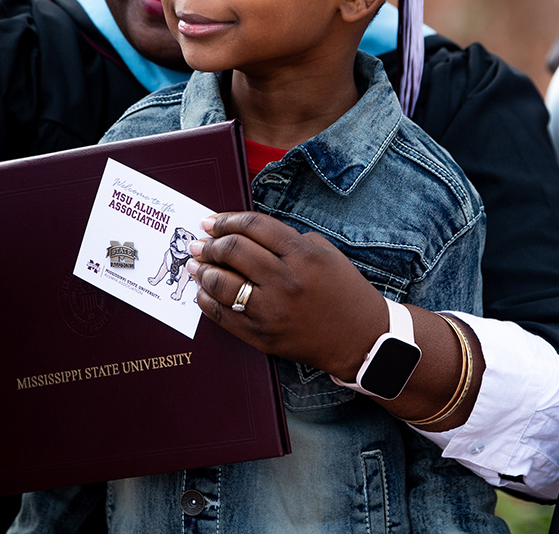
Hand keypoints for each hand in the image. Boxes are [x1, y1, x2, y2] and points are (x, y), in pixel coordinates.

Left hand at [186, 211, 387, 378]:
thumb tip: (243, 233)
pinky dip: (207, 301)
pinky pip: (224, 316)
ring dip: (203, 270)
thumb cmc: (344, 291)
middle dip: (211, 244)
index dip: (227, 220)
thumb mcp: (325, 253)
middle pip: (233, 251)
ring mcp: (272, 312)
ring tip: (197, 264)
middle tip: (201, 242)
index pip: (254, 227)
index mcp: (303, 255)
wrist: (361, 339)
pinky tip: (203, 292)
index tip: (211, 221)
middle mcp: (285, 282)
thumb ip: (287, 240)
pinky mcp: (263, 337)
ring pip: (222, 284)